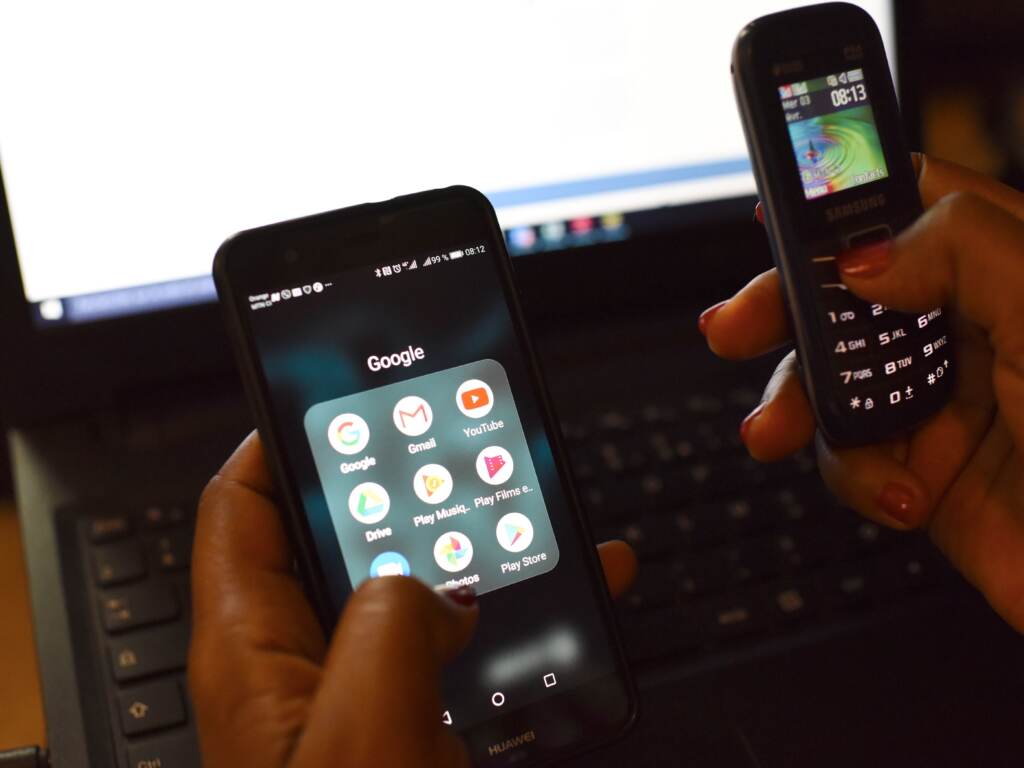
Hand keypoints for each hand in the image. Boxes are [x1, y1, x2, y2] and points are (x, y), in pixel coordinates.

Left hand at [189, 432, 636, 766]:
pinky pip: (451, 650)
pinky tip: (568, 603)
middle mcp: (293, 667)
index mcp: (250, 651)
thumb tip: (432, 583)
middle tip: (453, 451)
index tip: (324, 398)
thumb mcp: (363, 731)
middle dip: (394, 492)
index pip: (236, 511)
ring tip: (530, 515)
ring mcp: (351, 699)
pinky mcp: (403, 730)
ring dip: (466, 552)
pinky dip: (503, 622)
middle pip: (332, 541)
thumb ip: (389, 624)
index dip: (272, 445)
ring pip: (405, 592)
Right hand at [700, 154, 1023, 631]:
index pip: (918, 205)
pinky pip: (851, 461)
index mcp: (1012, 272)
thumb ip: (962, 250)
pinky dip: (858, 478)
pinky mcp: (925, 475)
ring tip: (774, 431)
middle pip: (851, 294)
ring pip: (834, 381)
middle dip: (782, 310)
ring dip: (795, 405)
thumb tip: (862, 255)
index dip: (844, 199)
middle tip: (735, 326)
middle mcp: (973, 331)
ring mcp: (943, 405)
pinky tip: (900, 495)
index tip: (778, 211)